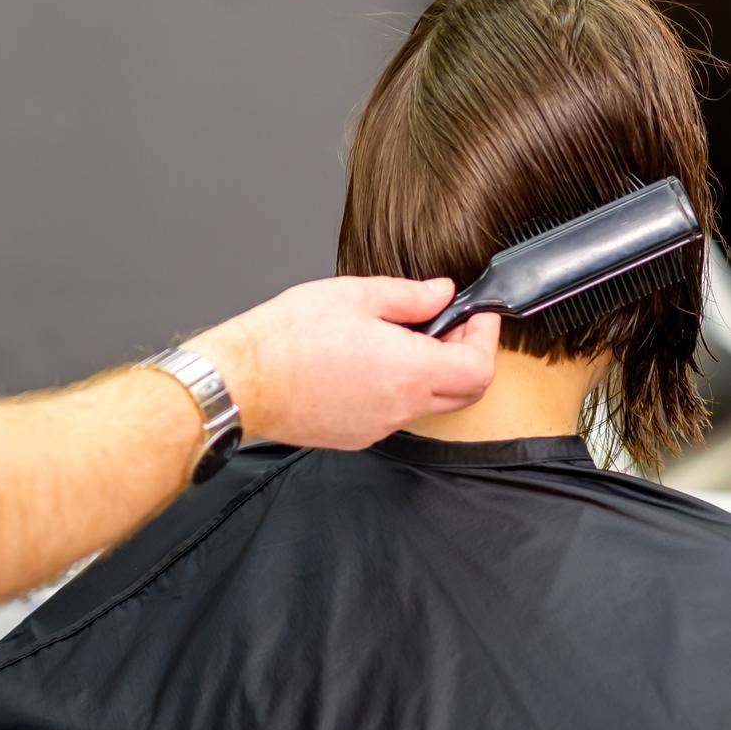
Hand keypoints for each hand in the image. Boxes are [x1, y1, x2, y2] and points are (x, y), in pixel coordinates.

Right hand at [187, 276, 498, 448]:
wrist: (243, 381)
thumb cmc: (289, 336)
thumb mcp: (355, 295)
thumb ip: (409, 295)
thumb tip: (442, 292)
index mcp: (409, 370)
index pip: (479, 367)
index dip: (487, 338)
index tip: (477, 314)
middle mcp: (401, 407)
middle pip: (465, 393)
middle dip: (468, 356)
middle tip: (451, 324)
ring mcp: (380, 427)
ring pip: (429, 403)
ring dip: (432, 372)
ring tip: (403, 336)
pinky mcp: (358, 436)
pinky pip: (396, 413)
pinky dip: (400, 388)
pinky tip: (371, 361)